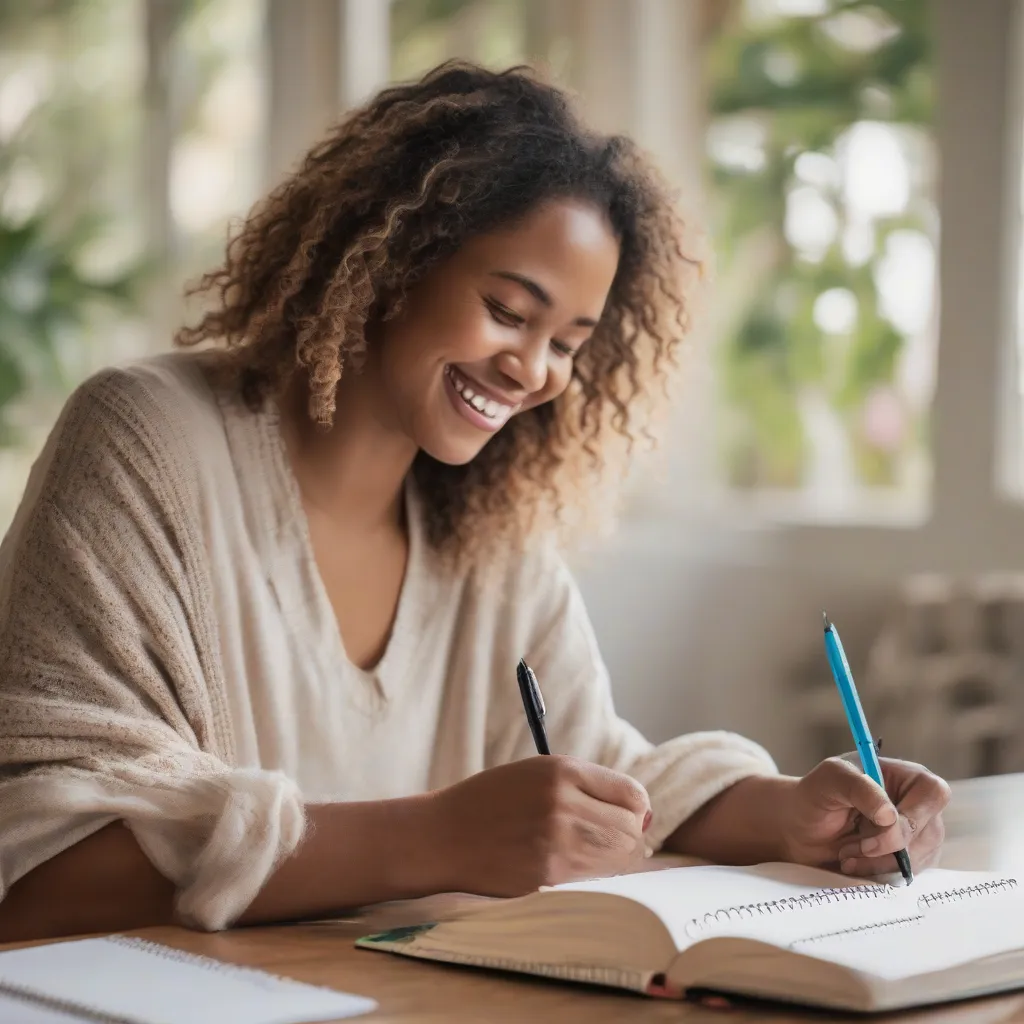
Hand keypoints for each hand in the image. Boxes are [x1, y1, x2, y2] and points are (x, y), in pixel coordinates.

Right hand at [429, 756, 650, 896]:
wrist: (443, 835)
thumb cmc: (491, 802)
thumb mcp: (537, 773)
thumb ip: (586, 786)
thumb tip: (642, 814)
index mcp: (562, 770)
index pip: (632, 795)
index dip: (635, 810)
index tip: (627, 817)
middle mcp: (563, 803)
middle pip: (631, 829)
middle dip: (628, 837)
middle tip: (609, 841)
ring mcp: (556, 841)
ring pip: (619, 858)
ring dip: (613, 859)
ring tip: (588, 853)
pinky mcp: (547, 875)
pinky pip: (594, 879)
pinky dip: (593, 876)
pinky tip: (571, 867)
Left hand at [780, 755, 951, 876]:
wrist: (801, 826)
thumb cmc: (816, 794)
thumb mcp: (831, 779)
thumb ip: (860, 788)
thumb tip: (891, 816)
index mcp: (906, 776)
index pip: (932, 793)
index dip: (912, 814)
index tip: (879, 825)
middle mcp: (918, 805)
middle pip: (928, 832)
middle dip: (886, 846)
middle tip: (851, 847)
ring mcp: (918, 835)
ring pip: (917, 859)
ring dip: (878, 863)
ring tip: (846, 854)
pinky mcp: (909, 861)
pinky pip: (906, 875)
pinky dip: (878, 874)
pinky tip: (854, 865)